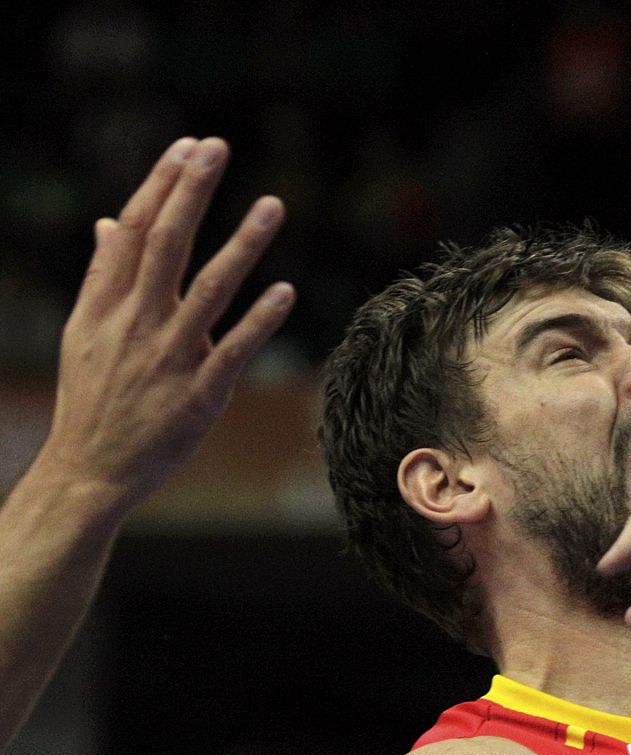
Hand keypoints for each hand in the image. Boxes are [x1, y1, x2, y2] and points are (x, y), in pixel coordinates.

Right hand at [40, 136, 294, 515]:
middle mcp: (134, 323)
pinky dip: (259, 320)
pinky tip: (285, 290)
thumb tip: (109, 223)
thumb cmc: (93, 399)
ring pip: (207, 290)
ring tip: (272, 204)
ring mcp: (167, 358)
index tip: (187, 148)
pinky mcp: (198, 395)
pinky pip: (232, 350)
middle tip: (217, 147)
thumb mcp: (86, 332)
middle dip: (190, 193)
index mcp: (105, 304)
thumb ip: (104, 276)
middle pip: (164, 245)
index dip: (160, 186)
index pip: (134, 231)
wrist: (88, 470)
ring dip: (241, 245)